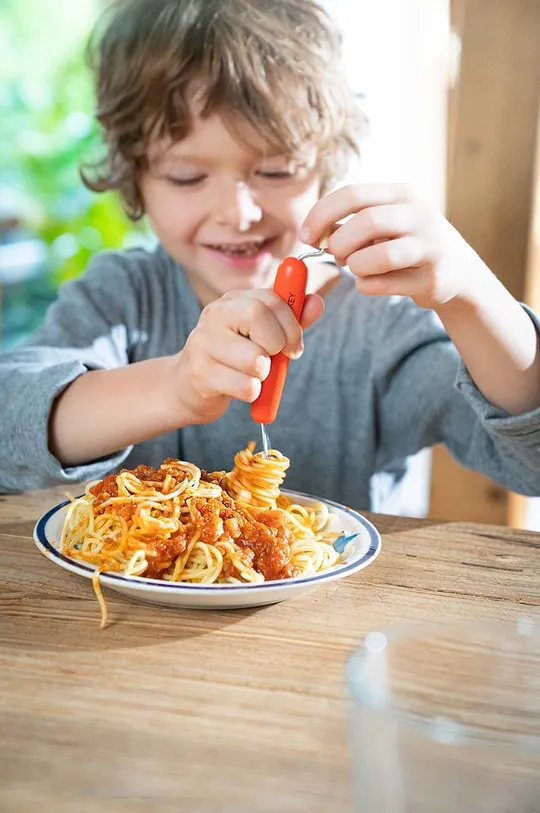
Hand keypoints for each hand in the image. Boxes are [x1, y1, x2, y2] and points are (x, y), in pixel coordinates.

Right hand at [172, 289, 323, 423]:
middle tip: (273, 360)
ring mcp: (203, 344)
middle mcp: (214, 315)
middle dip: (277, 344)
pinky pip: (245, 386)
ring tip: (252, 375)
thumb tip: (317, 302)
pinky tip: (239, 389)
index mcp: (232, 301)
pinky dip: (252, 393)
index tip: (295, 346)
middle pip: (257, 316)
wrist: (186, 386)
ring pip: (255, 359)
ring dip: (264, 375)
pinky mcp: (199, 374)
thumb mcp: (262, 335)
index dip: (292, 324)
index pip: (270, 298)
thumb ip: (290, 319)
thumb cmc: (232, 358)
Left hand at [301, 184, 489, 310]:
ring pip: (376, 257)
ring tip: (359, 268)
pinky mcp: (432, 279)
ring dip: (355, 267)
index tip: (306, 236)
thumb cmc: (410, 245)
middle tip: (337, 256)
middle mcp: (420, 215)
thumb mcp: (388, 223)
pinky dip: (366, 286)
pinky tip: (373, 282)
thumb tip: (315, 232)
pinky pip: (382, 284)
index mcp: (403, 194)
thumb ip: (354, 222)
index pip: (353, 193)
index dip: (321, 215)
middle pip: (365, 223)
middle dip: (340, 244)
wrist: (461, 274)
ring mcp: (430, 247)